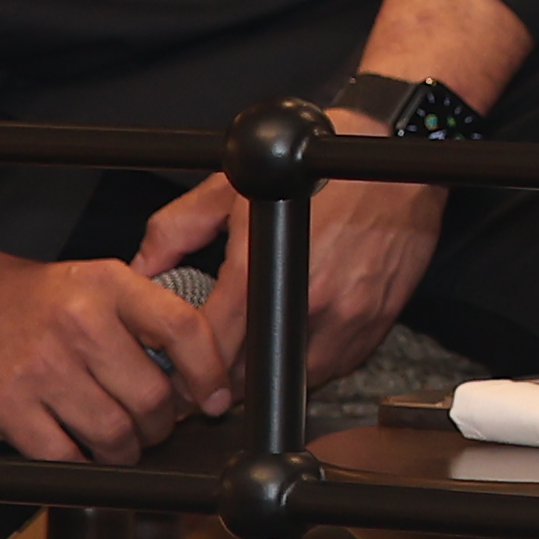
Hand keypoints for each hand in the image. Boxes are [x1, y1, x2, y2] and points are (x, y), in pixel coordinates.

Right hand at [0, 241, 232, 465]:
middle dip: (163, 424)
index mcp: (108, 287)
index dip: (210, 372)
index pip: (183, 330)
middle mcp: (78, 324)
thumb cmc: (25, 298)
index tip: (217, 398)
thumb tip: (193, 372)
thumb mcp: (93, 283)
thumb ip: (141, 318)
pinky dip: (82, 465)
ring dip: (127, 451)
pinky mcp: (7, 407)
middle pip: (151, 395)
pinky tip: (83, 455)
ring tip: (124, 445)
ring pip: (113, 433)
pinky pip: (64, 455)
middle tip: (157, 427)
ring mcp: (41, 369)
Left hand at [130, 162, 448, 390]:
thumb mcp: (232, 183)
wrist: (395, 161)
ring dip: (265, 374)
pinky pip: (331, 367)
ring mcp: (345, 315)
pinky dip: (306, 364)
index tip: (176, 367)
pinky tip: (294, 340)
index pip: (210, 343)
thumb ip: (177, 228)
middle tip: (209, 363)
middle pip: (247, 372)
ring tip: (251, 352)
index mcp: (263, 266)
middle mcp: (307, 298)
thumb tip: (142, 269)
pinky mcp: (374, 322)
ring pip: (289, 377)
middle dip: (220, 376)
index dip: (183, 364)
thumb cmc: (318, 165)